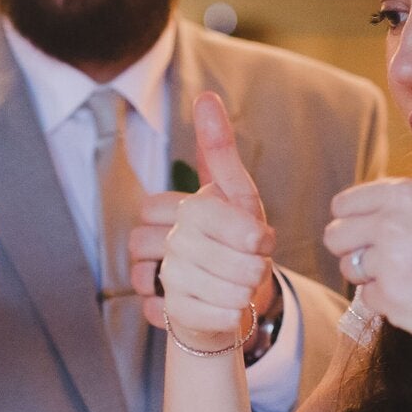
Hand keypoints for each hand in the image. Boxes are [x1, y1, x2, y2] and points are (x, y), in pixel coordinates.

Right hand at [129, 126, 279, 333]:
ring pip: (187, 282)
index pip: (198, 213)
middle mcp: (150, 241)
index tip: (261, 239)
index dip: (237, 229)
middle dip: (239, 261)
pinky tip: (232, 309)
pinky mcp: (158, 313)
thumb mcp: (237, 194)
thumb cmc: (239, 240)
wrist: (238, 296)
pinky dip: (219, 314)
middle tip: (257, 266)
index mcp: (168, 208)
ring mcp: (150, 278)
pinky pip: (187, 313)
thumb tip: (205, 97)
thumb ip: (219, 150)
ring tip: (246, 288)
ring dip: (231, 288)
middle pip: (192, 249)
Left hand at [322, 101, 411, 350]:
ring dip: (371, 276)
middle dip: (357, 249)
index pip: (342, 206)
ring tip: (410, 274)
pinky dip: (388, 302)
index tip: (389, 231)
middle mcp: (392, 224)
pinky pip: (366, 299)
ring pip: (348, 268)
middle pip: (334, 237)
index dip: (359, 221)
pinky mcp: (390, 297)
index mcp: (403, 194)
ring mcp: (390, 262)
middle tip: (396, 256)